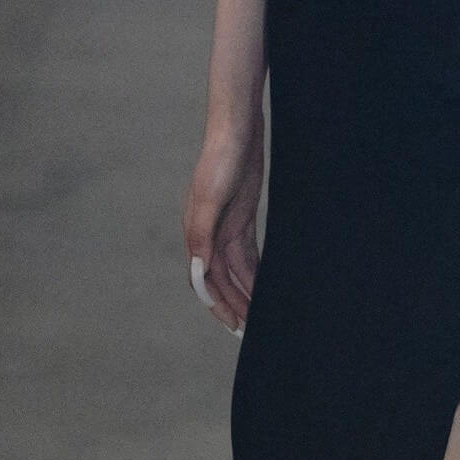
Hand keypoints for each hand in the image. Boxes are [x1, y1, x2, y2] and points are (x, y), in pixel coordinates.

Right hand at [183, 109, 264, 332]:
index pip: (206, 280)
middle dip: (234, 304)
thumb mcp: (210, 197)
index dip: (219, 303)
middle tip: (251, 329)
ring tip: (260, 314)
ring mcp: (224, 227)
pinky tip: (262, 285)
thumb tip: (198, 269)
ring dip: (244, 291)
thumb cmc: (220, 160)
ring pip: (234, 270)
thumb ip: (201, 233)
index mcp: (196, 233)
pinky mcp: (239, 219)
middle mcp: (208, 235)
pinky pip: (245, 254)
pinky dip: (252, 272)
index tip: (234, 325)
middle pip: (221, 279)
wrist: (237, 130)